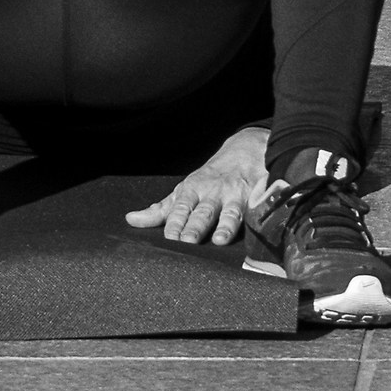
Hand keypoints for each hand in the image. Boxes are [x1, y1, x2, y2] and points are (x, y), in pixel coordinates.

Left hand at [124, 125, 268, 245]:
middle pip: (203, 212)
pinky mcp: (259, 195)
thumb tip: (131, 220)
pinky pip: (258, 207)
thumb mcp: (185, 190)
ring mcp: (237, 195)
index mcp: (193, 191)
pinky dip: (256, 216)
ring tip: (219, 240)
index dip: (175, 224)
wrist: (246, 148)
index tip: (169, 239)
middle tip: (187, 242)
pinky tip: (256, 227)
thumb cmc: (210, 177)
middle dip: (195, 226)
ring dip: (225, 226)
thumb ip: (160, 209)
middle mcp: (214, 193)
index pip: (181, 209)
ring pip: (231, 212)